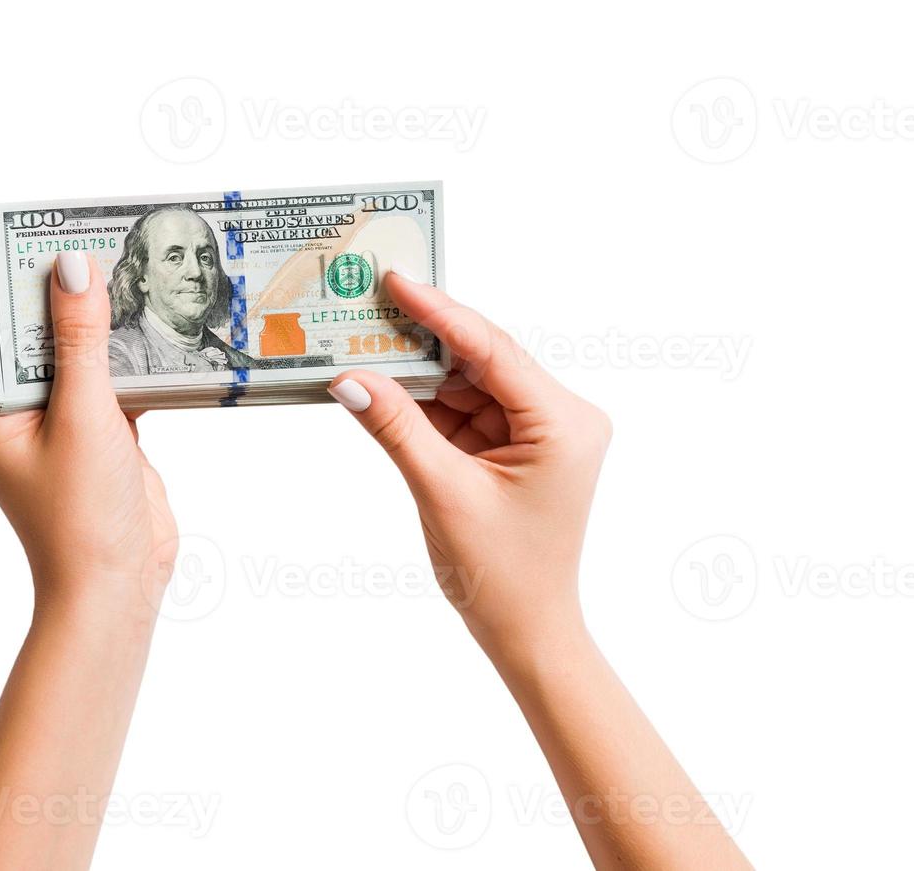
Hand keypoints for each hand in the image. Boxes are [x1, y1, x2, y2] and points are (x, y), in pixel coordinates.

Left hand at [0, 252, 178, 618]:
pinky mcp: (99, 435)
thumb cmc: (80, 517)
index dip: (37, 281)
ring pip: (85, 357)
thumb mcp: (82, 417)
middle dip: (82, 300)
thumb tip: (73, 267)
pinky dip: (137, 363)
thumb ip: (81, 340)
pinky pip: (115, 382)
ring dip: (113, 330)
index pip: (7, 323)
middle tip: (119, 246)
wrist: (116, 589)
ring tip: (148, 279)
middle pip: (48, 335)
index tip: (72, 234)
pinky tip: (167, 333)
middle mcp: (14, 412)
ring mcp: (58, 424)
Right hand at [328, 267, 610, 669]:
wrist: (527, 632)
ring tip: (363, 344)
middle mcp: (562, 417)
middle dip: (424, 337)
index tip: (396, 281)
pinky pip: (466, 409)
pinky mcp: (518, 446)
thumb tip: (350, 377)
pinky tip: (384, 386)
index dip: (440, 312)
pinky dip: (426, 403)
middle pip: (482, 358)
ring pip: (470, 381)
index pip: (493, 350)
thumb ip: (396, 428)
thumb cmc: (502, 575)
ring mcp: (541, 432)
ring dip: (419, 371)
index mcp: (563, 423)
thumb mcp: (442, 493)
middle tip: (369, 303)